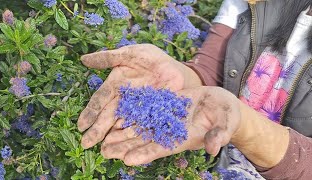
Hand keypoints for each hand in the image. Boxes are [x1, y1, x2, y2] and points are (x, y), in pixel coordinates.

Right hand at [78, 44, 201, 148]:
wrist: (177, 70)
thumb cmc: (152, 60)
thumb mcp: (131, 54)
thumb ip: (109, 57)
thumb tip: (83, 59)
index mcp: (115, 86)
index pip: (100, 100)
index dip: (91, 112)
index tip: (81, 125)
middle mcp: (124, 101)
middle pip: (109, 116)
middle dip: (97, 129)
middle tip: (86, 143)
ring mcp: (137, 110)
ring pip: (122, 124)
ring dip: (113, 137)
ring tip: (104, 150)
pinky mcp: (152, 117)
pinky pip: (141, 127)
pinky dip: (134, 137)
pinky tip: (126, 146)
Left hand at [100, 86, 240, 165]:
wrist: (220, 102)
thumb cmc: (226, 114)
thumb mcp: (226, 122)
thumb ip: (219, 134)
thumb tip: (213, 148)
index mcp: (184, 138)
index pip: (162, 148)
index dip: (145, 154)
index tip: (127, 160)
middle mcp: (171, 131)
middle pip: (145, 141)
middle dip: (125, 147)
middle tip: (104, 151)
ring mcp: (165, 119)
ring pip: (140, 128)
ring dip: (122, 134)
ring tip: (103, 139)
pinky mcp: (163, 107)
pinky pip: (144, 112)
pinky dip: (130, 115)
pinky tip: (115, 117)